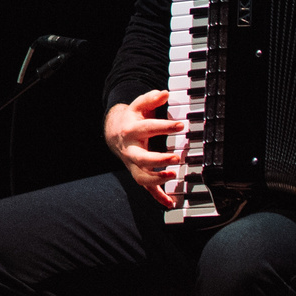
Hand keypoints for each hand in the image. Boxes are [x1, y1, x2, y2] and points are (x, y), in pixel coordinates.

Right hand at [105, 91, 187, 208]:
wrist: (114, 134)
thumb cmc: (132, 120)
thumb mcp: (138, 106)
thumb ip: (150, 99)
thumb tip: (164, 93)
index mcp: (131, 131)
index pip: (147, 128)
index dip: (164, 127)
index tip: (180, 125)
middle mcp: (130, 150)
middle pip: (141, 158)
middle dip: (158, 160)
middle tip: (176, 158)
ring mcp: (133, 164)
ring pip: (141, 177)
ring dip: (157, 180)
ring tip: (173, 176)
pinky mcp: (138, 173)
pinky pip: (146, 188)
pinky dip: (158, 197)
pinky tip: (171, 202)